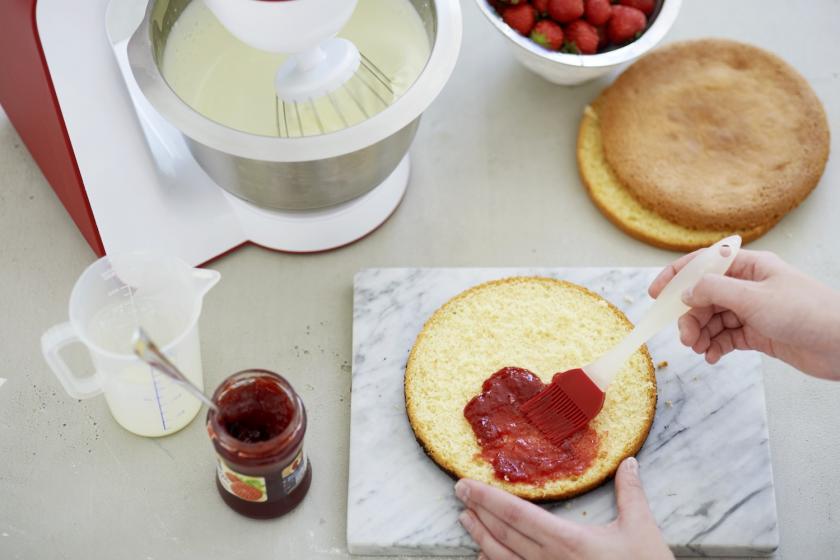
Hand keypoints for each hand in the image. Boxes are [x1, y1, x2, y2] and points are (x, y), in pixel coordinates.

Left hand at [455, 457, 672, 559]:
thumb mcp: (642, 531)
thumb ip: (631, 495)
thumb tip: (628, 463)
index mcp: (568, 542)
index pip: (518, 514)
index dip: (488, 498)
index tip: (466, 485)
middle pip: (504, 534)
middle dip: (479, 511)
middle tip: (459, 492)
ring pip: (503, 559)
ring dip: (481, 538)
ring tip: (465, 520)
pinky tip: (484, 558)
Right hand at [649, 249, 839, 379]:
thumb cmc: (807, 313)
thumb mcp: (754, 297)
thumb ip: (714, 291)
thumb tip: (685, 293)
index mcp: (749, 267)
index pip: (703, 264)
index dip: (676, 277)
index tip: (656, 294)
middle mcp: (748, 286)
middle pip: (704, 296)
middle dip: (690, 316)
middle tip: (686, 338)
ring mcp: (753, 310)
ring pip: (713, 318)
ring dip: (701, 334)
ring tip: (700, 349)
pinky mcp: (759, 333)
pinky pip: (726, 337)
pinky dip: (716, 346)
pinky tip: (713, 357)